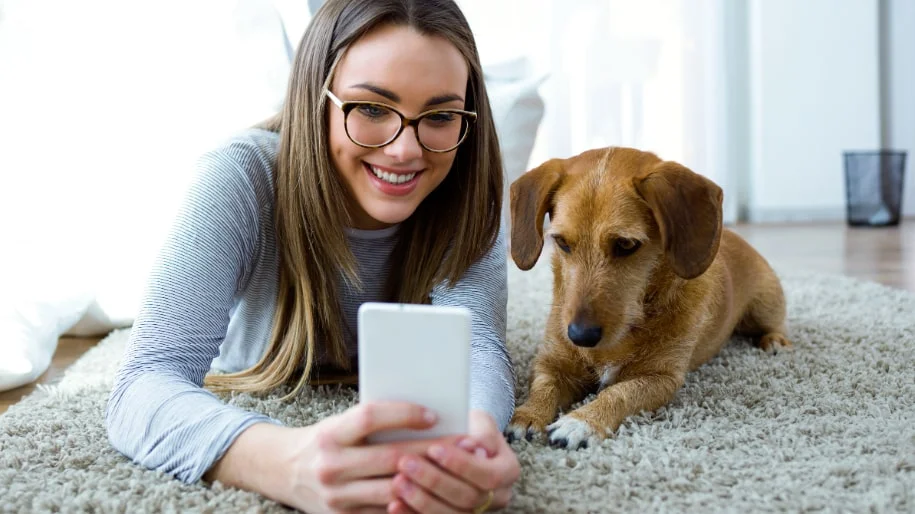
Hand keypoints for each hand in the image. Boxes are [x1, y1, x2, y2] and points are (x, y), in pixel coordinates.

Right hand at [281, 401, 456, 513]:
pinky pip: (387, 512)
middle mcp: (331, 466)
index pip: (371, 417)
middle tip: (464, 443)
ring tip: (458, 469)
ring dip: (431, 480)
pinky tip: (437, 493)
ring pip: (394, 489)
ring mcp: (337, 497)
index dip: (404, 414)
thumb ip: (372, 423)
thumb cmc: (324, 440)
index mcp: (331, 434)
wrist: (284, 471)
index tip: (434, 414)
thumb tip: (425, 416)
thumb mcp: (340, 423)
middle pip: (391, 457)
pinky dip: (414, 502)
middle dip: (433, 450)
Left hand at [388, 410, 520, 512]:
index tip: (433, 448)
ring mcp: (476, 512)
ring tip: (397, 482)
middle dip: (434, 481)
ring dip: (421, 501)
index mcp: (507, 471)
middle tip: (406, 463)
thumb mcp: (479, 421)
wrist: (463, 443)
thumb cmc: (469, 428)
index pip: (487, 475)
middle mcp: (497, 497)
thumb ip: (480, 432)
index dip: (460, 464)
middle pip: (467, 498)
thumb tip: (472, 445)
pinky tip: (393, 504)